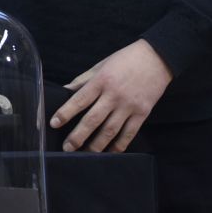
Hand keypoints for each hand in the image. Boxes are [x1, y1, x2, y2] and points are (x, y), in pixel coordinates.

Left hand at [50, 39, 172, 152]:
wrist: (157, 58)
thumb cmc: (125, 60)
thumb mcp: (101, 65)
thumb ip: (83, 80)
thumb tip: (65, 91)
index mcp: (101, 81)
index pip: (79, 100)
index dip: (65, 113)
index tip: (54, 123)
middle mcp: (114, 95)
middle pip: (93, 119)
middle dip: (78, 136)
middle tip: (67, 148)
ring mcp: (129, 106)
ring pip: (110, 130)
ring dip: (97, 145)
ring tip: (86, 154)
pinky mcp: (142, 113)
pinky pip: (129, 133)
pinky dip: (119, 145)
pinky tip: (110, 153)